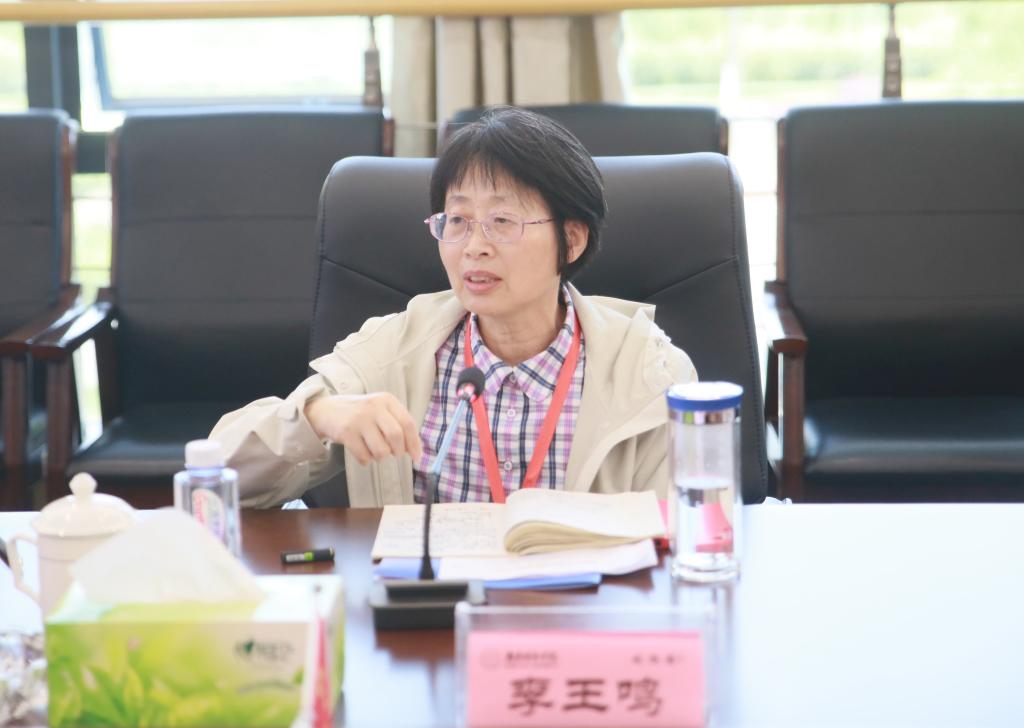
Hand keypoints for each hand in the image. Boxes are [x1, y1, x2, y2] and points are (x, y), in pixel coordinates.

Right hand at [305, 393, 422, 465]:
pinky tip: (363, 453)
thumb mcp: (380, 410)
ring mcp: (359, 419)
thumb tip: (415, 449)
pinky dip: (366, 460)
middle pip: (396, 436)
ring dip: (381, 457)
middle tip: (395, 454)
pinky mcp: (346, 432)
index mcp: (386, 400)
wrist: (327, 410)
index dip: (415, 443)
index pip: (408, 423)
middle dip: (399, 451)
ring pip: (381, 450)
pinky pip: (364, 456)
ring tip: (376, 452)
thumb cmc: (360, 414)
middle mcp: (374, 407)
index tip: (417, 457)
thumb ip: (398, 424)